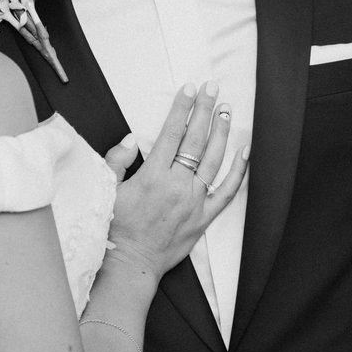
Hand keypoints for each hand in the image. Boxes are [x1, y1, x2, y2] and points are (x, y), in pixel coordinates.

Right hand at [105, 82, 247, 281]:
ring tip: (227, 110)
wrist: (131, 263)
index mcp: (152, 176)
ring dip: (222, 132)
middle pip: (195, 140)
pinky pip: (227, 191)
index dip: (182, 108)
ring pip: (213, 159)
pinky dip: (239, 170)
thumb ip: (117, 161)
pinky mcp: (204, 217)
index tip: (189, 88)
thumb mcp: (106, 191)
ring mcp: (194, 201)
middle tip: (212, 88)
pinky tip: (245, 151)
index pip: (172, 133)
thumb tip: (133, 139)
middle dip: (205, 110)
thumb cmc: (116, 227)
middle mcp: (177, 186)